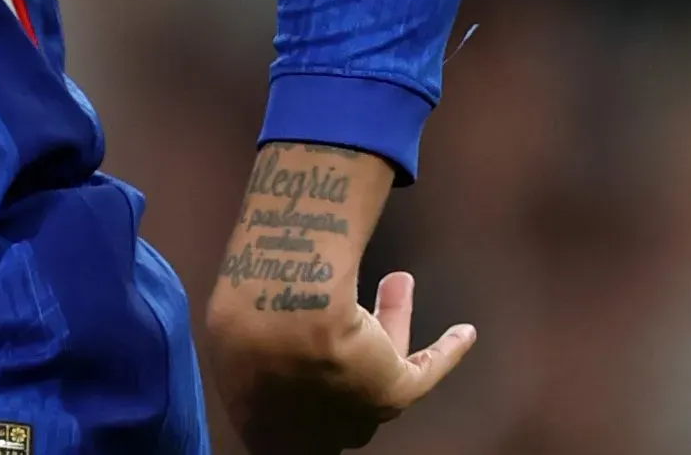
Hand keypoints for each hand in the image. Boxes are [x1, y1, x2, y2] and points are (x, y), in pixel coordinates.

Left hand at [203, 144, 476, 453]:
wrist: (279, 328)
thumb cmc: (244, 316)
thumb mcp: (228, 312)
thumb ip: (243, 312)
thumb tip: (246, 272)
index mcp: (256, 405)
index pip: (281, 395)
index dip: (293, 365)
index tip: (303, 327)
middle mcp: (306, 419)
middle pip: (334, 380)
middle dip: (345, 340)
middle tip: (350, 303)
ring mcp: (348, 409)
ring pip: (377, 365)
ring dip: (391, 325)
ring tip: (399, 279)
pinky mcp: (389, 393)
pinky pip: (425, 372)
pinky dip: (444, 352)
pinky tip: (461, 333)